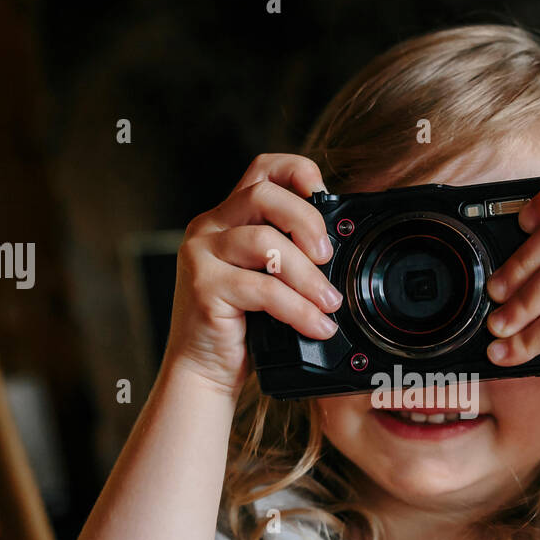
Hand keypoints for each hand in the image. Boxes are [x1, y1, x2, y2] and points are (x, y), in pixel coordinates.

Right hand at [164, 153, 343, 397]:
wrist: (203, 370)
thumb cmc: (240, 326)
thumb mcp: (267, 280)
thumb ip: (288, 255)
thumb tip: (338, 251)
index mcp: (227, 218)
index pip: (261, 169)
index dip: (296, 170)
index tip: (324, 195)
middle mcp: (209, 228)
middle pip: (263, 195)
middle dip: (306, 220)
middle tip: (327, 256)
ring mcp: (201, 255)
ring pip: (264, 243)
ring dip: (307, 275)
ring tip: (330, 303)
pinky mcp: (204, 287)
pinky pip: (262, 289)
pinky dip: (298, 309)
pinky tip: (317, 326)